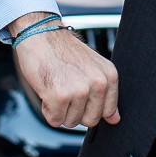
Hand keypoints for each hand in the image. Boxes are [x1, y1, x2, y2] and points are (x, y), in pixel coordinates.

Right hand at [12, 12, 119, 128]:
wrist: (40, 34)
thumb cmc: (62, 50)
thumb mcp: (93, 67)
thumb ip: (105, 93)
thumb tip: (115, 119)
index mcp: (109, 75)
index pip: (108, 111)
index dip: (90, 107)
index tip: (81, 96)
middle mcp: (98, 83)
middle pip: (90, 120)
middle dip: (75, 111)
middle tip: (66, 90)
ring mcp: (80, 90)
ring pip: (71, 122)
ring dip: (60, 109)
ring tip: (56, 86)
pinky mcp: (60, 96)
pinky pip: (55, 120)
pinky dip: (48, 109)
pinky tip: (48, 90)